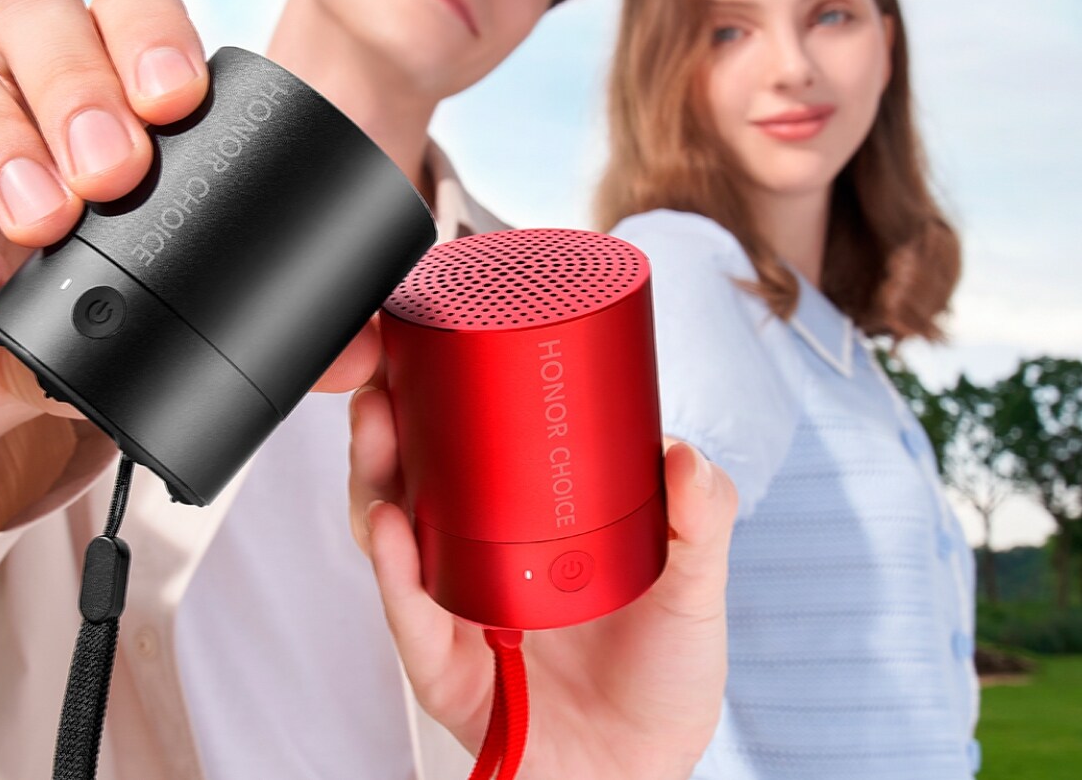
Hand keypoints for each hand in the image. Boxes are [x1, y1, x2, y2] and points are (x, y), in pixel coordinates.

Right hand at [0, 0, 375, 476]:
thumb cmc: (106, 304)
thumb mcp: (182, 308)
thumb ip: (274, 322)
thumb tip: (357, 348)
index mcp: (120, 80)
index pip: (138, 11)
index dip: (156, 39)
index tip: (182, 103)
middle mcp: (34, 72)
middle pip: (45, 10)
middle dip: (82, 82)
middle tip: (115, 171)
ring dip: (2, 128)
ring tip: (45, 216)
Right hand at [350, 384, 736, 779]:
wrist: (641, 773)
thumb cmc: (664, 679)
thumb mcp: (698, 585)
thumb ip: (702, 518)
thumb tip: (686, 452)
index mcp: (542, 528)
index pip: (487, 450)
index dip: (456, 400)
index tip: (446, 346)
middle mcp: (490, 560)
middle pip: (422, 480)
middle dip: (395, 424)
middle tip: (389, 377)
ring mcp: (460, 609)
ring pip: (398, 534)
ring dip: (379, 479)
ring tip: (380, 430)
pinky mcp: (446, 668)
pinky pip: (411, 615)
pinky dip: (396, 573)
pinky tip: (391, 530)